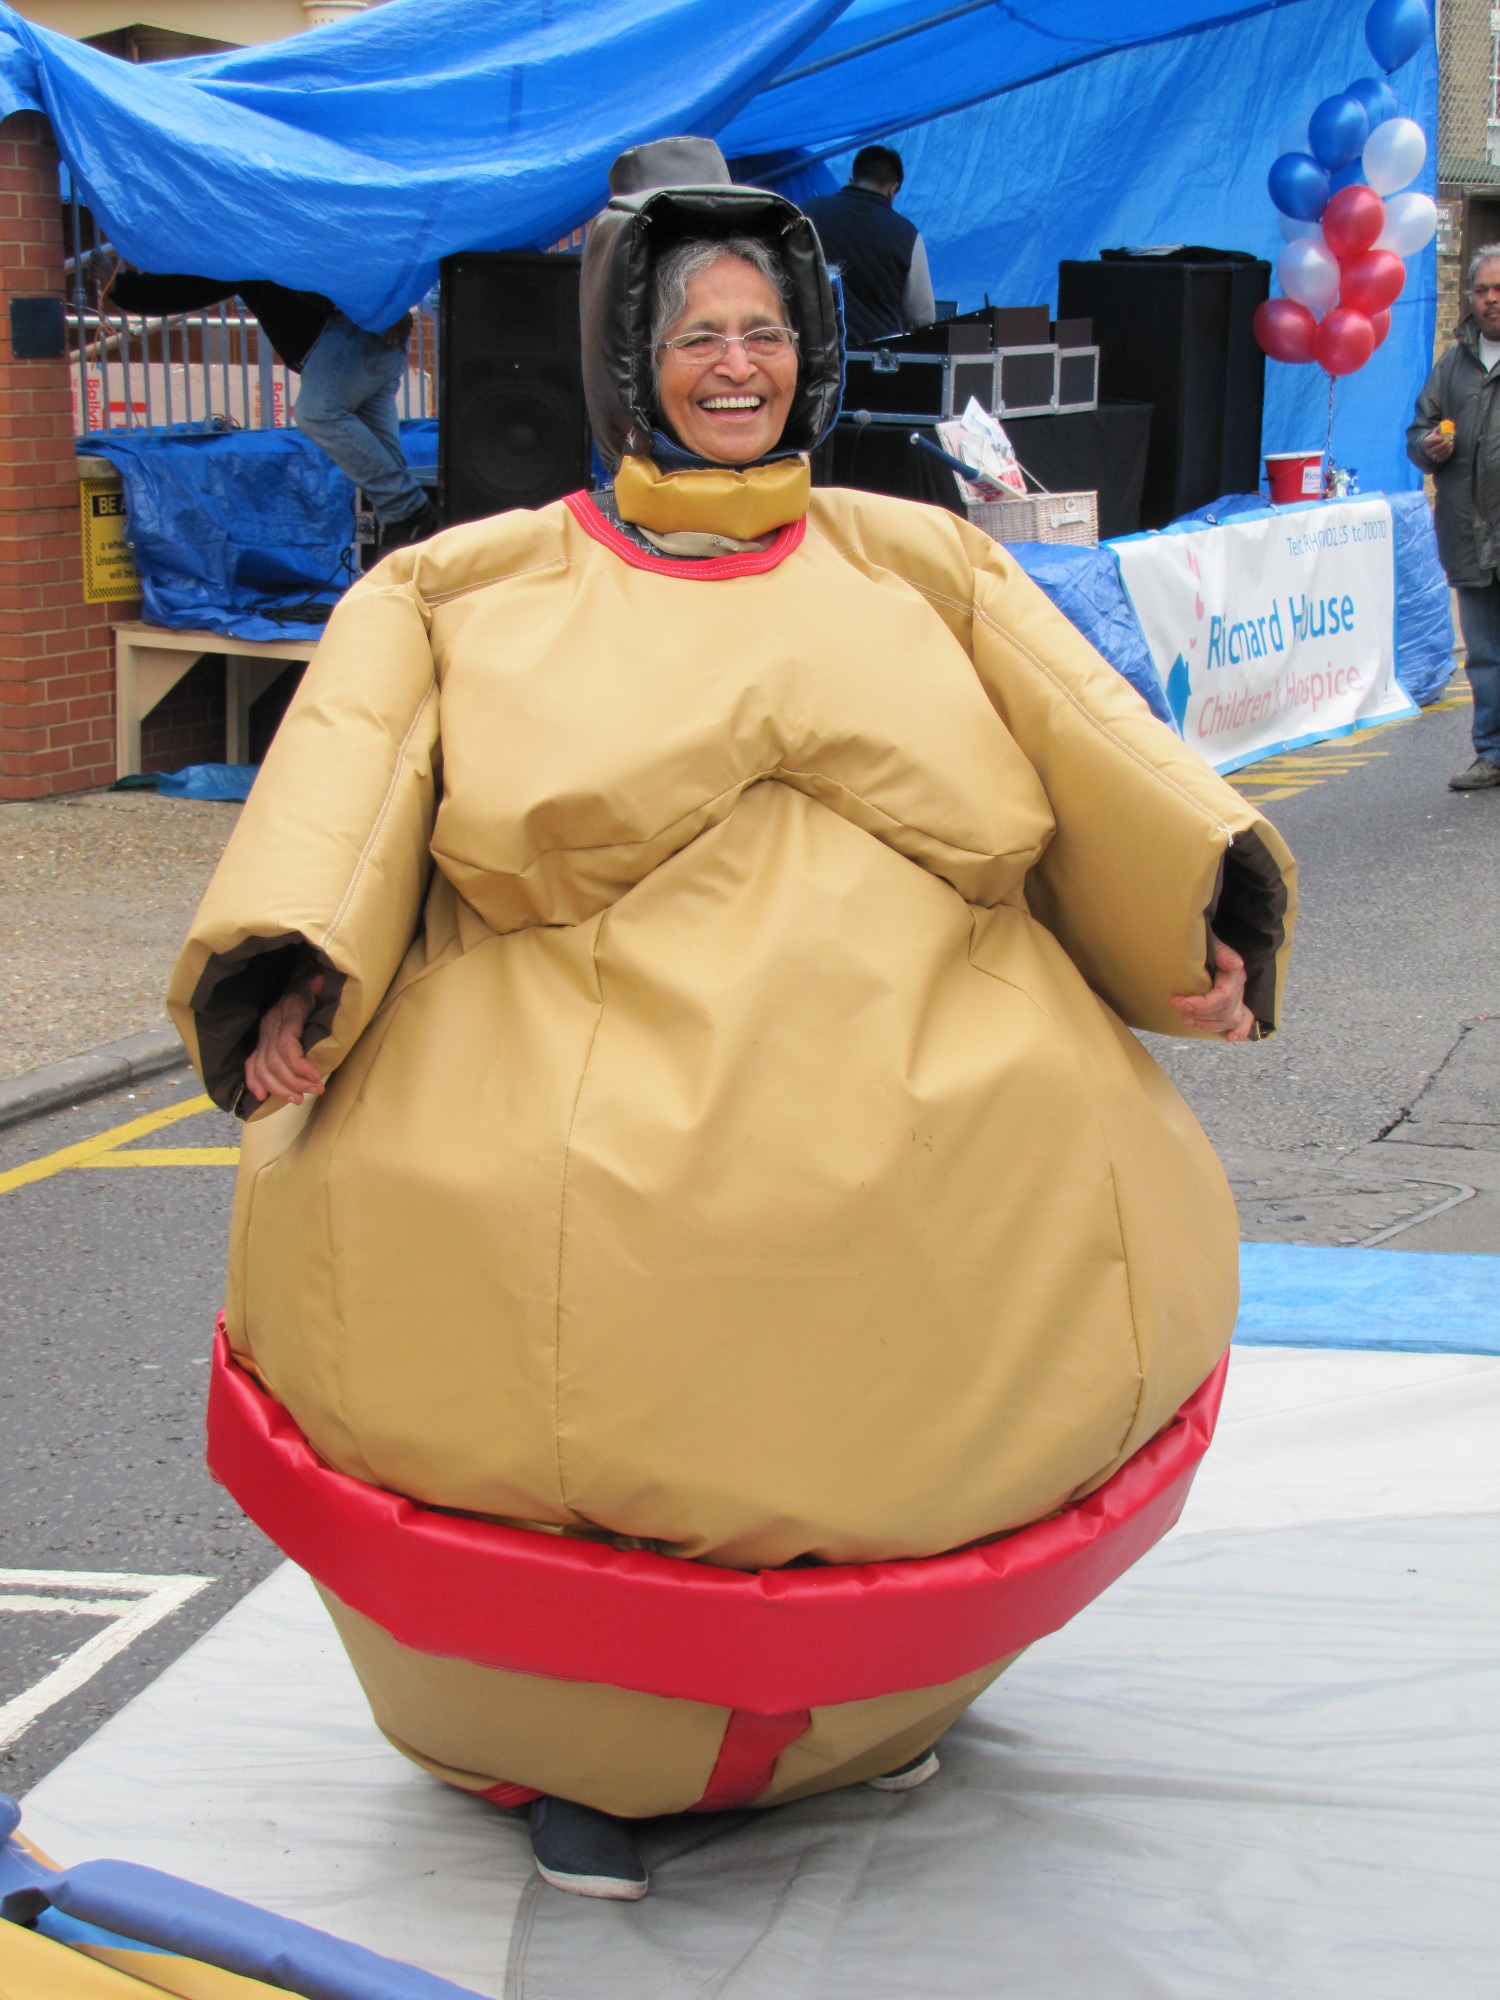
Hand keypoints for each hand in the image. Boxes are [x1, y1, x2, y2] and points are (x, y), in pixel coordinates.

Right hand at [244, 974, 324, 1105]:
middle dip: (295, 1081)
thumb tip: (319, 981)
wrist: (298, 983)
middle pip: (274, 1061)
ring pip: (262, 1067)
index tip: (316, 1077)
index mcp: (287, 1012)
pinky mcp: (260, 1043)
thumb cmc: (313, 989)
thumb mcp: (319, 987)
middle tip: (315, 1090)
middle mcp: (270, 1025)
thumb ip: (318, 989)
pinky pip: (250, 1065)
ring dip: (279, 1088)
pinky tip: (262, 1097)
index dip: (299, 1065)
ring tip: (299, 1099)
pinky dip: (254, 1082)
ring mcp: (263, 1035)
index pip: (286, 1044)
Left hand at [1171, 936, 1255, 1041]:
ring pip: (1229, 1020)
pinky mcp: (1237, 1006)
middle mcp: (1239, 989)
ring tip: (1186, 1018)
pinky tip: (1231, 1038)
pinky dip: (1240, 1030)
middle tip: (1179, 1008)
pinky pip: (1244, 1021)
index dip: (1200, 1005)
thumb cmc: (1204, 945)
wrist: (1206, 948)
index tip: (1177, 1001)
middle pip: (1224, 1012)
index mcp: (1234, 975)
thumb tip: (1236, 964)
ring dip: (1206, 1024)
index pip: (1223, 998)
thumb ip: (1222, 953)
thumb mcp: (1211, 943)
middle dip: (1199, 1014)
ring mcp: (1240, 999)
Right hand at [1423, 426, 1455, 462]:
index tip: (1442, 437)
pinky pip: (1444, 457)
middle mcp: (1428, 451)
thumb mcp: (1435, 432)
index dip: (1436, 440)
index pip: (1430, 442)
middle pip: (1435, 449)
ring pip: (1440, 453)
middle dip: (1443, 444)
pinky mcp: (1438, 459)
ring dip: (1447, 448)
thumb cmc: (1434, 438)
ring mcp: (1433, 456)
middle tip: (1448, 440)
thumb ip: (1439, 429)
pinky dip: (1449, 452)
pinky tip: (1451, 446)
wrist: (1432, 446)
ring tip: (1451, 442)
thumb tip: (1445, 425)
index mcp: (1426, 443)